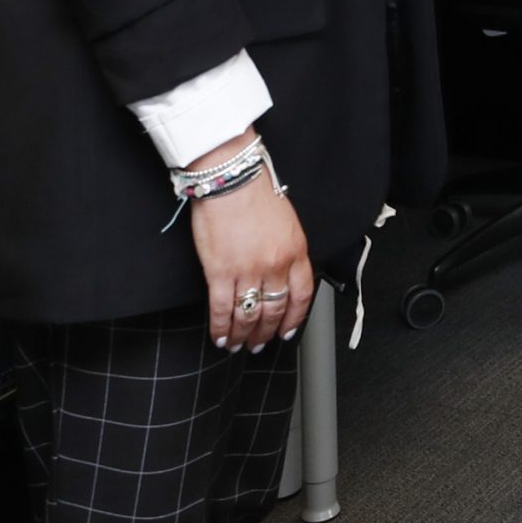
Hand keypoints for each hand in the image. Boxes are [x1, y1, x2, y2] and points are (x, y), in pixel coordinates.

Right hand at [187, 135, 312, 351]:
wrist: (231, 178)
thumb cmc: (255, 193)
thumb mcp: (286, 223)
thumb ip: (287, 250)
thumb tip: (283, 274)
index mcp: (296, 251)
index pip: (302, 295)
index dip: (294, 318)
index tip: (287, 331)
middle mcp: (276, 265)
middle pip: (275, 310)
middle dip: (267, 333)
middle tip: (260, 344)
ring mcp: (248, 270)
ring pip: (249, 315)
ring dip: (244, 335)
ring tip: (238, 344)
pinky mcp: (220, 272)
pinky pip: (222, 309)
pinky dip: (220, 328)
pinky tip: (219, 337)